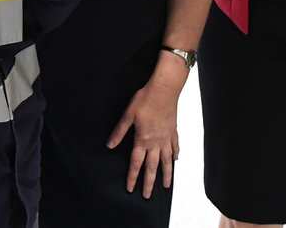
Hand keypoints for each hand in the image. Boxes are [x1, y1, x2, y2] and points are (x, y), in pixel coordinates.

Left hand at [105, 62, 185, 198]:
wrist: (165, 89)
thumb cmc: (146, 99)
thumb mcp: (128, 114)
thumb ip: (119, 131)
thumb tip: (109, 145)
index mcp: (143, 139)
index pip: (136, 163)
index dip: (132, 176)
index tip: (130, 189)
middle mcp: (156, 142)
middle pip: (152, 167)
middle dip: (149, 183)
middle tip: (147, 196)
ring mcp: (167, 138)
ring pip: (167, 161)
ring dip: (166, 175)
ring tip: (166, 186)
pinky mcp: (173, 131)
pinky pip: (175, 147)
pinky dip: (175, 156)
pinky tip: (175, 161)